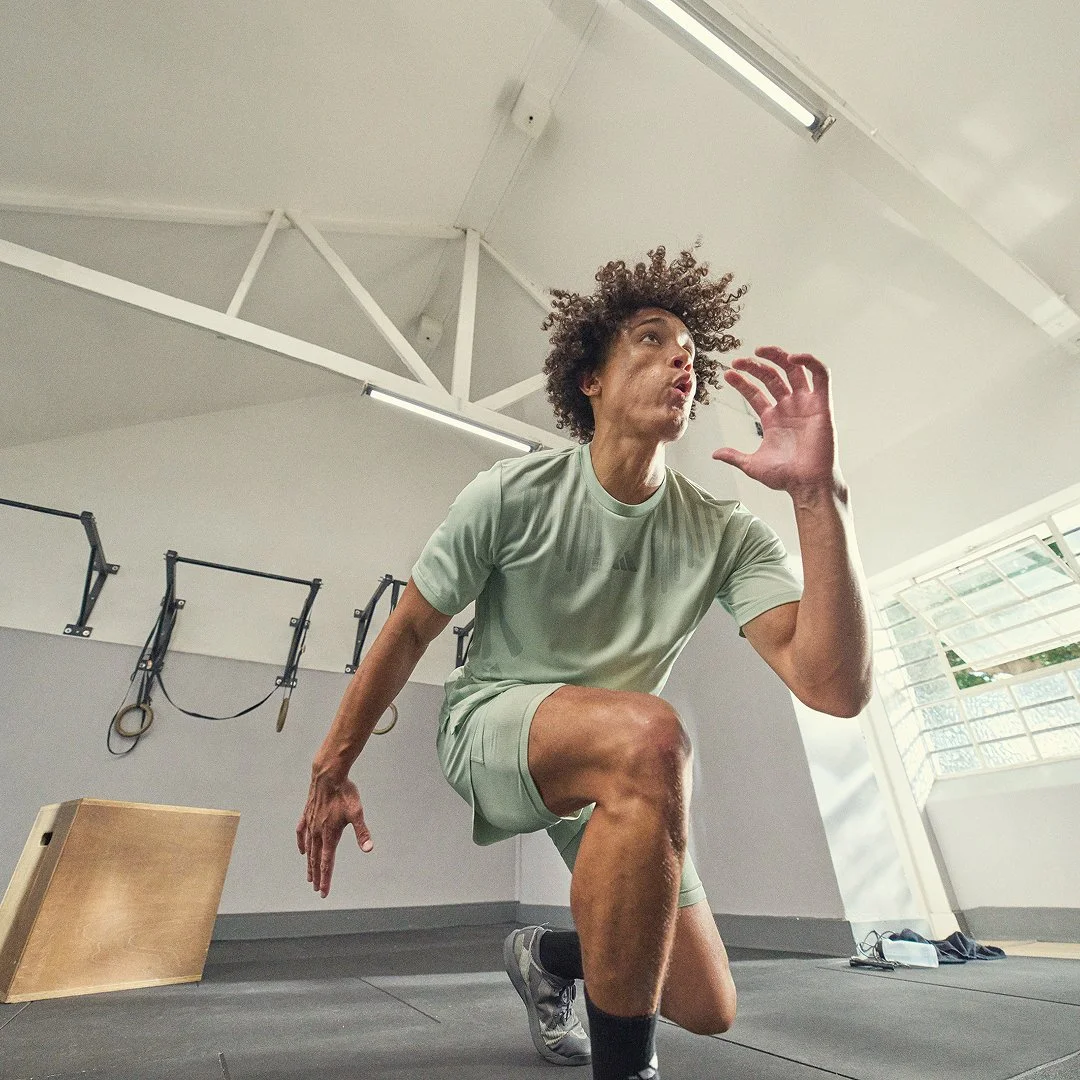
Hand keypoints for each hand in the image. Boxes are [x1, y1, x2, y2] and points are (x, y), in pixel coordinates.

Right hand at [296, 772, 372, 897]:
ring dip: (309, 863)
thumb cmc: (344, 793)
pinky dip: (301, 843)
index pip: (326, 863)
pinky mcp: (307, 814)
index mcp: (329, 834)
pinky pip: (301, 833)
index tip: (323, 892)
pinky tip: (302, 850)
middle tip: (316, 888)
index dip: (325, 879)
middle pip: (316, 859)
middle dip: (316, 875)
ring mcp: (310, 823)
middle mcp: (317, 832)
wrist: (328, 775)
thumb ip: (362, 833)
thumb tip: (369, 849)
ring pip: (308, 848)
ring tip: (309, 876)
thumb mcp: (357, 813)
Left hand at [712, 346, 840, 496]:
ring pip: (794, 371)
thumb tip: (715, 454)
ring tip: (761, 350)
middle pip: (772, 377)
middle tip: (738, 361)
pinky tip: (794, 358)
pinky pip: (821, 376)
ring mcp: (805, 404)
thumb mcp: (752, 465)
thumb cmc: (785, 477)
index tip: (727, 374)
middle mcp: (789, 408)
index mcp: (773, 419)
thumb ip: (734, 456)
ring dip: (779, 357)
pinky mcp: (822, 405)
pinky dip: (810, 362)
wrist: (807, 485)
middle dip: (755, 366)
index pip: (756, 393)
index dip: (742, 382)